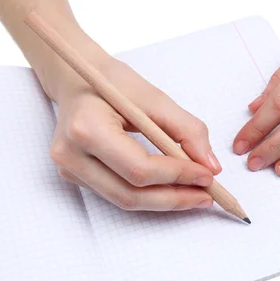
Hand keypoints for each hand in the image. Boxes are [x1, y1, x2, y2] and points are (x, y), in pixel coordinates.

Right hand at [46, 54, 221, 210]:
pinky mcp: (75, 176)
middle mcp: (71, 155)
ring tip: (195, 195)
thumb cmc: (113, 83)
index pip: (139, 168)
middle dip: (174, 197)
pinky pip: (118, 194)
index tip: (207, 175)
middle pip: (130, 194)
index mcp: (86, 128)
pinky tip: (172, 189)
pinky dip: (149, 195)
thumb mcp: (155, 98)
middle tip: (206, 195)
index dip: (177, 176)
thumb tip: (211, 166)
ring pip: (125, 200)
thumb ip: (187, 131)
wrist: (76, 79)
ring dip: (164, 201)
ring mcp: (69, 169)